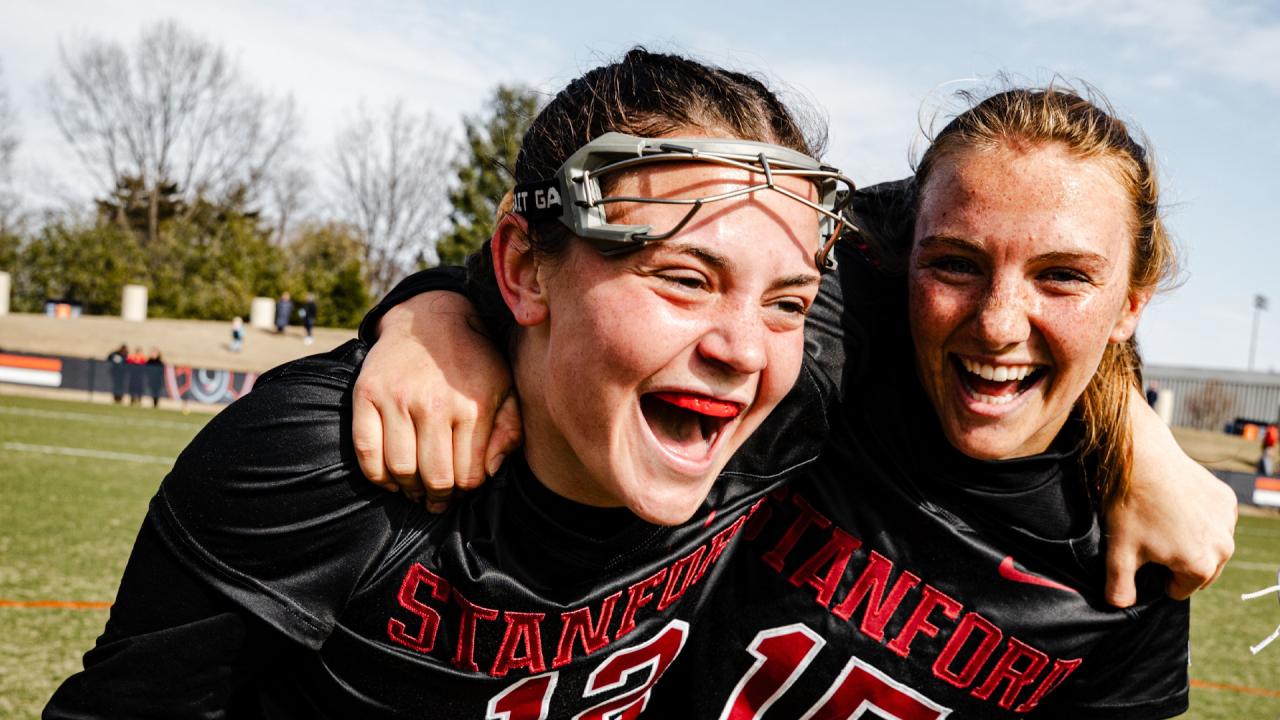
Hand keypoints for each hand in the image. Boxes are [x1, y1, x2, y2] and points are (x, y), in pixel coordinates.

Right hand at [351, 291, 521, 510]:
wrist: (431, 319)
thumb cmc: (473, 361)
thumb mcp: (505, 390)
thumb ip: (508, 431)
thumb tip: (490, 470)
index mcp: (473, 407)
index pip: (468, 475)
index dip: (466, 491)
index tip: (462, 488)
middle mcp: (434, 404)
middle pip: (435, 478)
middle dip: (439, 497)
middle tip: (438, 498)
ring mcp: (397, 399)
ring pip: (401, 469)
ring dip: (409, 489)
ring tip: (416, 489)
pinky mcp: (367, 394)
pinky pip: (366, 451)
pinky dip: (377, 475)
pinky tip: (391, 477)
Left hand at [1103, 392, 1236, 606]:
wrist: (1142, 458)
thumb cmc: (1131, 507)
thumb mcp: (1118, 552)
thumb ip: (1119, 588)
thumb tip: (1120, 607)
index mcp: (1201, 567)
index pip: (1178, 591)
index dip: (1157, 577)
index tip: (1143, 555)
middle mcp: (1224, 548)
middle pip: (1198, 572)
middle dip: (1176, 562)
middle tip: (1150, 538)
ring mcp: (1228, 523)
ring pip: (1208, 547)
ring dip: (1189, 541)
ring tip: (1161, 521)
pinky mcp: (1227, 500)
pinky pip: (1213, 522)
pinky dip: (1198, 519)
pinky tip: (1174, 505)